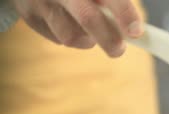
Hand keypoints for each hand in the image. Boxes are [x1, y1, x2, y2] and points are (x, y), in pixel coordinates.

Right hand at [12, 0, 143, 57]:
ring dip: (86, 39)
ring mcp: (41, 0)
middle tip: (118, 50)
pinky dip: (68, 36)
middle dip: (108, 40)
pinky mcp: (29, 14)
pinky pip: (57, 39)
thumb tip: (134, 30)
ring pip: (71, 36)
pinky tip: (66, 21)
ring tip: (87, 27)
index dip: (125, 13)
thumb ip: (113, 3)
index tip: (136, 32)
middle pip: (88, 18)